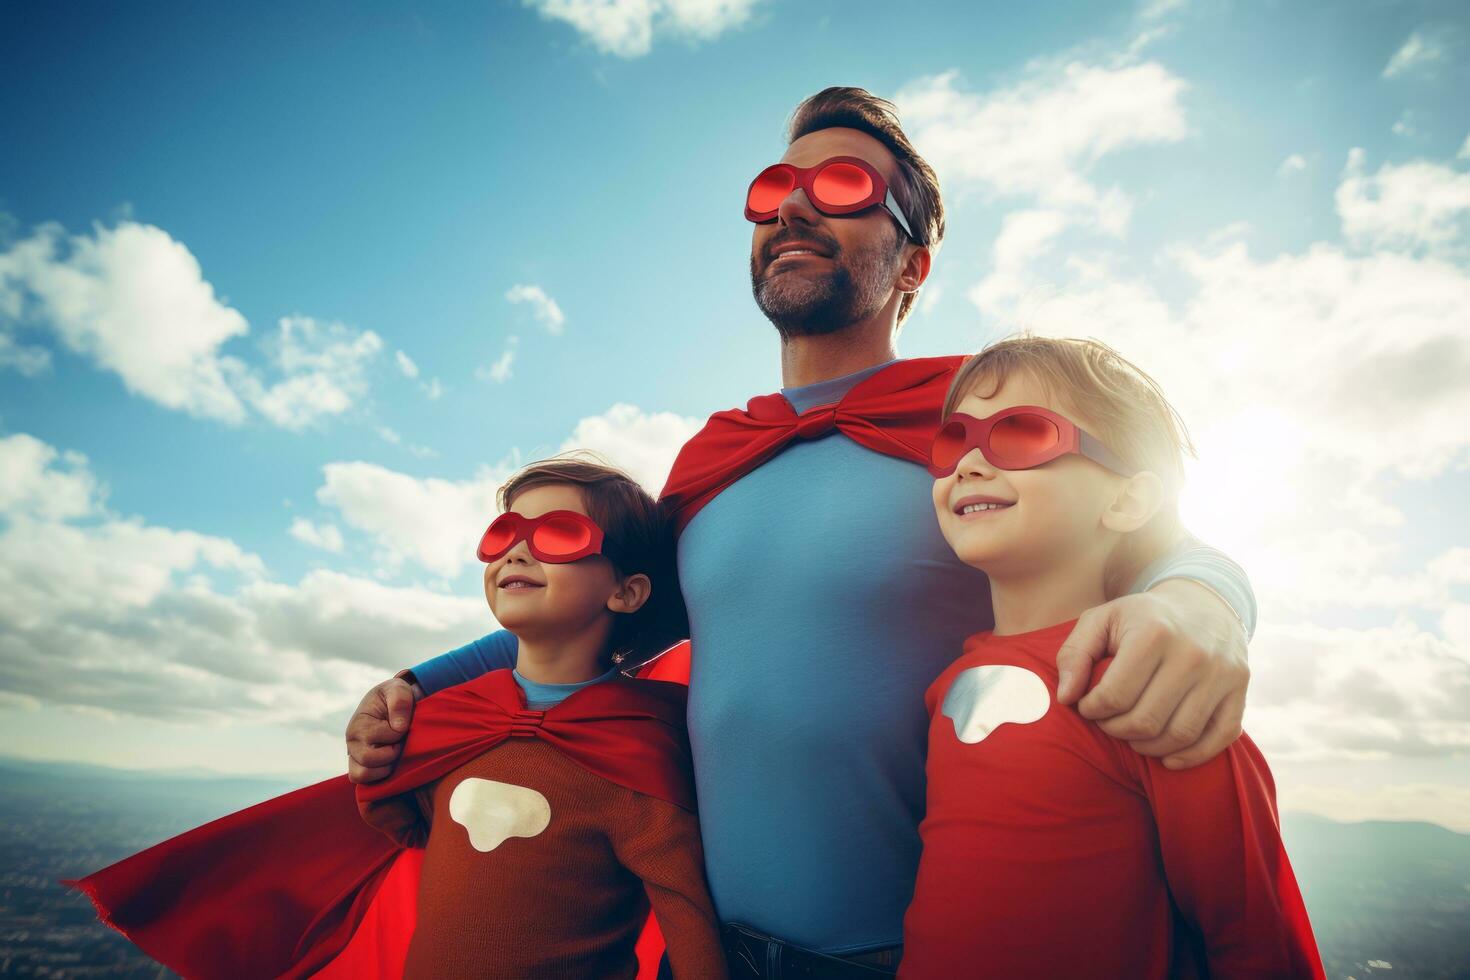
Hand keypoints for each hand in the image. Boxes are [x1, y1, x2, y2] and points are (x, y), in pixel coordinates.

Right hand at [345, 674, 421, 783]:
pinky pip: (365, 782)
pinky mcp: (361, 768)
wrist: (392, 706)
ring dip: (386, 766)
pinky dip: (380, 776)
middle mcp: (352, 742)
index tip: (403, 724)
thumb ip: (399, 700)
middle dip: (392, 752)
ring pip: (363, 775)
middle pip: (368, 759)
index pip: (381, 736)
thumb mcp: (398, 689)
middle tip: (401, 741)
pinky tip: (392, 763)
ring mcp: (355, 757)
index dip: (399, 732)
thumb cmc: (394, 697)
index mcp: (358, 723)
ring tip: (395, 752)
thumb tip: (398, 727)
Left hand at [1054, 580, 1248, 769]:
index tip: (1088, 706)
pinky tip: (1167, 756)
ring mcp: (1221, 674)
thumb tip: (1066, 697)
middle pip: (1146, 721)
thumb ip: (1074, 654)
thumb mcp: (1101, 620)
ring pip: (1179, 735)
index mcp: (1153, 634)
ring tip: (1133, 735)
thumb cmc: (1142, 618)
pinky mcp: (1240, 690)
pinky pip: (1219, 739)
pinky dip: (1191, 757)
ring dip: (1148, 747)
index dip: (1092, 710)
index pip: (1114, 696)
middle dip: (1116, 730)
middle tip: (1108, 722)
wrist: (1203, 604)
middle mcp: (1192, 654)